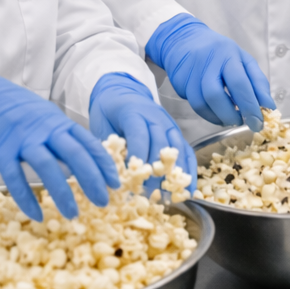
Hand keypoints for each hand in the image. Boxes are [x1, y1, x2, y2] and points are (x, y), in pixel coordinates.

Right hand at [0, 56, 118, 221]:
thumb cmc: (12, 109)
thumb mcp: (43, 118)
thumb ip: (59, 138)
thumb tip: (76, 166)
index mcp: (58, 122)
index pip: (89, 143)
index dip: (104, 164)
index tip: (115, 182)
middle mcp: (45, 129)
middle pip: (75, 155)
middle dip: (92, 180)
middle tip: (104, 202)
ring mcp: (22, 138)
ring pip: (48, 167)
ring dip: (63, 193)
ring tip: (73, 215)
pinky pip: (15, 177)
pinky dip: (26, 198)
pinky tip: (36, 215)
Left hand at [89, 73, 196, 191]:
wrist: (120, 92)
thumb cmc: (108, 112)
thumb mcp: (101, 126)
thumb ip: (109, 148)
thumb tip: (112, 176)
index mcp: (133, 112)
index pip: (140, 135)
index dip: (138, 157)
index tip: (132, 179)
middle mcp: (155, 117)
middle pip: (160, 144)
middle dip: (155, 171)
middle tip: (147, 193)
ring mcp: (169, 125)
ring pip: (177, 149)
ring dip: (173, 174)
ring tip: (169, 196)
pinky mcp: (177, 133)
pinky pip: (186, 151)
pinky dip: (188, 170)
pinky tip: (187, 189)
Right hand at [146, 13, 274, 130]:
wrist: (185, 40)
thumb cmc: (221, 53)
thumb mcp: (244, 60)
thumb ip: (258, 82)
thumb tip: (269, 107)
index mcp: (228, 55)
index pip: (239, 83)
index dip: (249, 106)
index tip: (258, 123)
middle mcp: (206, 63)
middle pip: (215, 95)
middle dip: (230, 115)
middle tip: (242, 122)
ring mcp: (190, 73)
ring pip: (201, 104)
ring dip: (218, 118)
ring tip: (230, 119)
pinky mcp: (178, 82)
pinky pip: (193, 105)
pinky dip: (207, 114)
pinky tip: (216, 112)